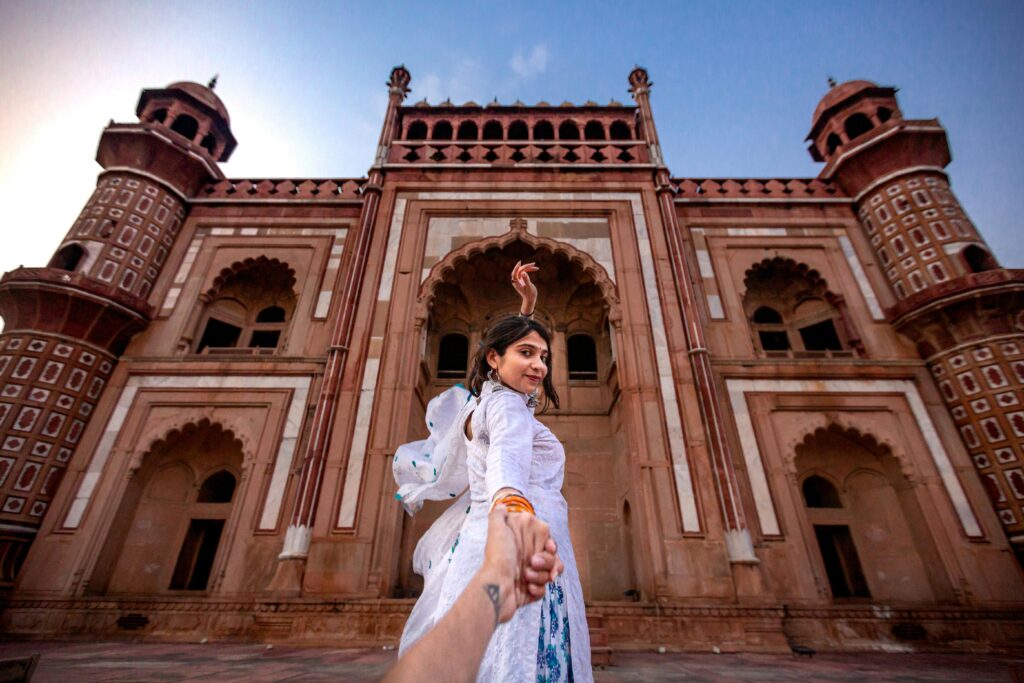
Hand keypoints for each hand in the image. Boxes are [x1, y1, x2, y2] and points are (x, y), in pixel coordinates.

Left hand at [481, 506, 561, 622]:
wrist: (496, 587)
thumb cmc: (498, 557)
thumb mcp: (496, 529)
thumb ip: (499, 515)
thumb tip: (501, 507)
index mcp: (522, 541)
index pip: (546, 539)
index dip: (550, 545)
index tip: (548, 548)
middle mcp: (526, 556)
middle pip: (551, 557)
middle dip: (546, 561)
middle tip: (533, 562)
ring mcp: (528, 574)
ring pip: (550, 573)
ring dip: (540, 575)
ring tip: (526, 577)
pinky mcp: (529, 590)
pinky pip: (543, 589)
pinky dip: (537, 589)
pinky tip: (526, 588)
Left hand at [511, 261, 538, 315]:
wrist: (530, 299)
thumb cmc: (530, 294)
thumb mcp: (529, 287)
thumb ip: (526, 279)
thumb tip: (523, 272)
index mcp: (516, 282)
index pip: (514, 273)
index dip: (517, 267)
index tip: (520, 262)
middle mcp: (516, 280)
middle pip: (519, 271)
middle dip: (526, 267)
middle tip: (534, 264)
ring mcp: (519, 280)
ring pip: (522, 271)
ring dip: (528, 268)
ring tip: (536, 267)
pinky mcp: (522, 279)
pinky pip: (524, 272)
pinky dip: (529, 270)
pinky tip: (535, 269)